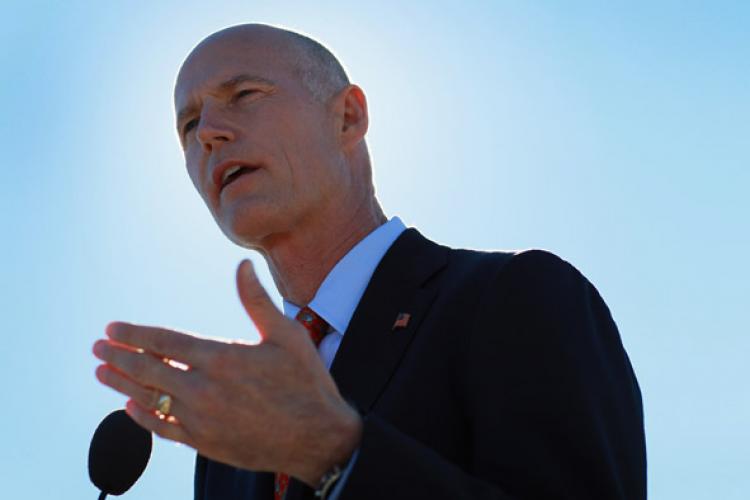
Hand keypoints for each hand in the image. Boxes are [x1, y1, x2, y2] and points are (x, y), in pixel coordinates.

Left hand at [93, 259, 361, 485]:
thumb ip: (256, 300)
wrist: (318, 438)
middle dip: (119, 356)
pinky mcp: (205, 443)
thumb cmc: (306, 381)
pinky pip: (163, 429)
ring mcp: (201, 419)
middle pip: (148, 369)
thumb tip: (243, 265)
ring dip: (121, 384)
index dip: (135, 334)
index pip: (165, 342)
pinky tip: (129, 408)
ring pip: (149, 399)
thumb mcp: (287, 334)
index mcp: (221, 358)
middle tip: (98, 347)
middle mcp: (204, 389)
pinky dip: (142, 418)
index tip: (113, 328)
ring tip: (101, 373)